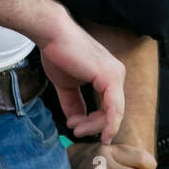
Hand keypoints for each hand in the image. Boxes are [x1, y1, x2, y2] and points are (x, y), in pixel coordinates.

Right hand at [34, 3, 124, 142]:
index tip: (74, 127)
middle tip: (75, 130)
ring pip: (114, 113)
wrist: (52, 35)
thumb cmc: (57, 53)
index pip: (107, 106)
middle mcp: (116, 74)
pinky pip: (115, 109)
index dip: (92, 121)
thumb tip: (75, 122)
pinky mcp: (110, 77)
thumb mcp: (66, 85)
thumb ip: (73, 103)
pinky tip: (101, 133)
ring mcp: (116, 75)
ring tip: (76, 128)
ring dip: (94, 125)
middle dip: (93, 125)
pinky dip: (109, 124)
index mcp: (108, 75)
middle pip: (112, 112)